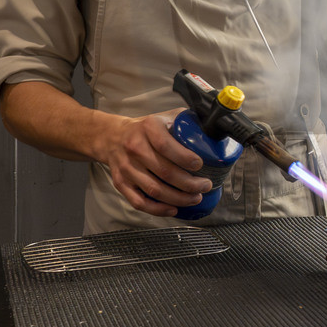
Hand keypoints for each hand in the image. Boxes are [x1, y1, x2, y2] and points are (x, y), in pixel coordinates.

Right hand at [94, 109, 212, 216]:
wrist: (113, 137)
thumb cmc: (146, 129)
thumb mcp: (165, 117)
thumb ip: (187, 121)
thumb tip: (213, 130)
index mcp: (148, 128)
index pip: (166, 146)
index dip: (185, 158)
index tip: (200, 165)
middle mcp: (134, 147)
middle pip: (164, 172)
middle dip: (189, 183)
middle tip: (204, 186)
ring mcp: (127, 168)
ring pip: (154, 190)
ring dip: (178, 198)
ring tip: (194, 198)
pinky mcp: (121, 183)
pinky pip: (139, 202)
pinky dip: (158, 209)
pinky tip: (174, 208)